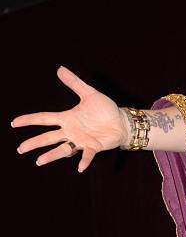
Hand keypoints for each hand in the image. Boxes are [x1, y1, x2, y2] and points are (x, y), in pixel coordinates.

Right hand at [11, 66, 126, 172]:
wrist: (121, 121)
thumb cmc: (105, 109)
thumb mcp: (89, 94)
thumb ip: (75, 83)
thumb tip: (60, 69)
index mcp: (68, 119)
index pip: (44, 119)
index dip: (29, 120)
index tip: (14, 122)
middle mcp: (71, 131)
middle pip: (48, 137)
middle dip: (34, 142)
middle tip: (20, 149)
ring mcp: (81, 140)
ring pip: (63, 149)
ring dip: (51, 155)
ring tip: (39, 161)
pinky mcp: (94, 146)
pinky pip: (87, 154)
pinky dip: (83, 160)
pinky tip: (80, 167)